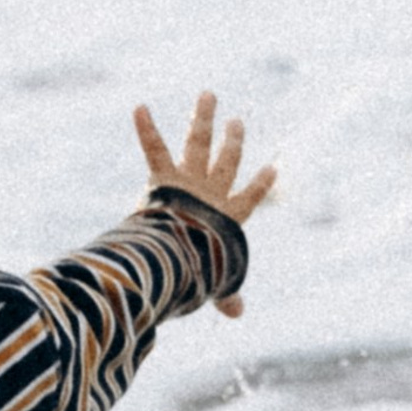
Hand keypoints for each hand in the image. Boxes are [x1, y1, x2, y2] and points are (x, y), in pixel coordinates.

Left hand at [134, 91, 275, 317]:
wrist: (184, 255)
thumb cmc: (203, 271)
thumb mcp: (218, 283)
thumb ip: (227, 295)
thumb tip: (238, 314)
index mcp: (228, 217)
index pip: (250, 198)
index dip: (261, 184)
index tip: (272, 167)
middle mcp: (212, 192)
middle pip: (227, 161)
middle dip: (232, 141)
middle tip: (236, 122)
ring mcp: (189, 181)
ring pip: (199, 142)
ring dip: (203, 118)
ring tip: (206, 95)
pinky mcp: (165, 177)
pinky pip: (154, 148)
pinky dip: (145, 128)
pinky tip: (139, 106)